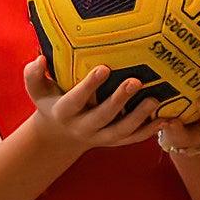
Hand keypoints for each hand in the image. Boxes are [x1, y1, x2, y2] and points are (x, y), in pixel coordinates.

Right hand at [22, 58, 162, 156]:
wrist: (59, 135)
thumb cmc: (50, 101)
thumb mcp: (37, 90)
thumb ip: (34, 74)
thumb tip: (40, 58)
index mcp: (64, 112)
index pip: (75, 100)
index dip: (89, 86)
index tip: (104, 68)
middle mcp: (83, 127)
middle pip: (103, 117)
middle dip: (119, 100)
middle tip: (135, 81)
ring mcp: (100, 137)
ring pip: (121, 131)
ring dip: (139, 117)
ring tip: (155, 100)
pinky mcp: (114, 142)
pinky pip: (133, 139)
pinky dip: (150, 131)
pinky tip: (166, 119)